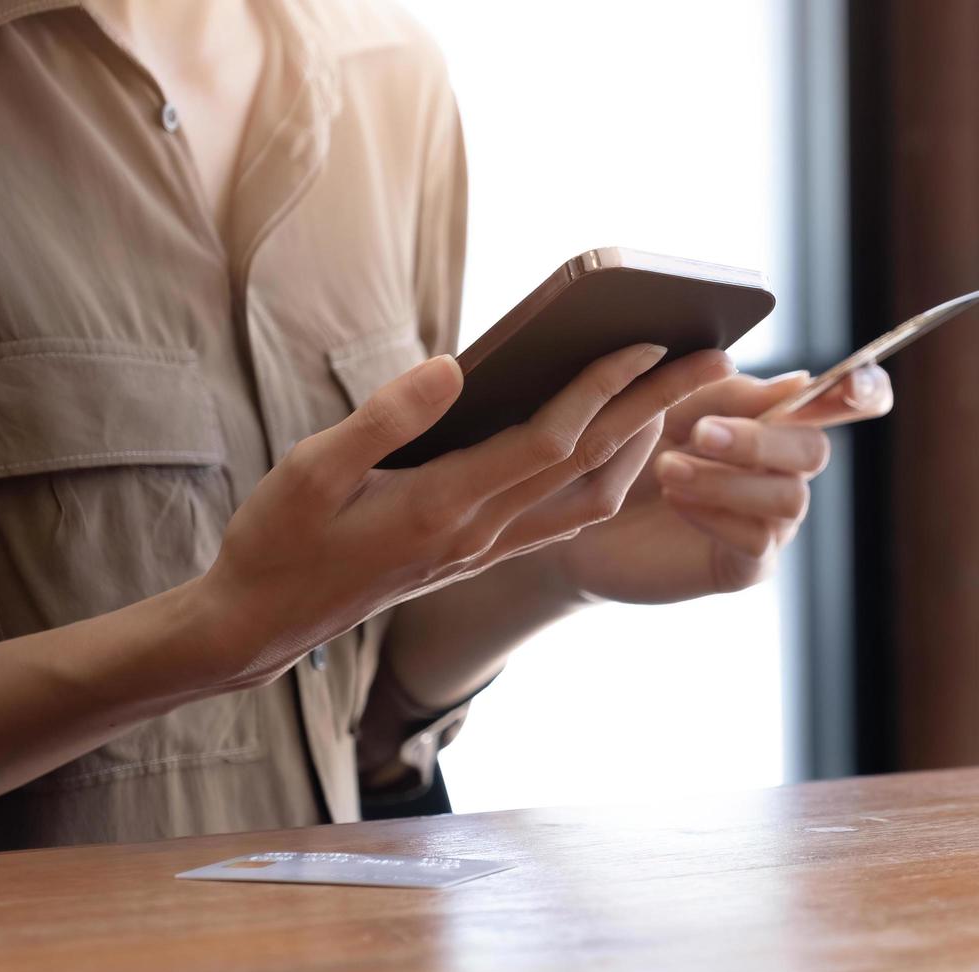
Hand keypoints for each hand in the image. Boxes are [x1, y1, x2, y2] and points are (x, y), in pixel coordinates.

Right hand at [184, 344, 734, 691]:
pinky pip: (567, 514)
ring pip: (593, 495)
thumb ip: (383, 420)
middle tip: (716, 359)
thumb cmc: (279, 541)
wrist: (262, 623)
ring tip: (680, 389)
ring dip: (645, 442)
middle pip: (594, 462)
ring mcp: (488, 549)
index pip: (550, 441)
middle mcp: (482, 532)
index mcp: (444, 506)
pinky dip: (608, 473)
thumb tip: (454, 367)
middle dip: (658, 406)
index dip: (602, 389)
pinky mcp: (482, 554)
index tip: (647, 340)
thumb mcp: (309, 470)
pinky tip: (618, 437)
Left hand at [552, 365, 892, 603]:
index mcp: (778, 418)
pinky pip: (757, 540)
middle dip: (761, 440)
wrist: (579, 506)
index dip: (865, 391)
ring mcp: (771, 521)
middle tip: (701, 432)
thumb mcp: (675, 402)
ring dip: (727, 479)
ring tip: (667, 469)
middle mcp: (785, 470)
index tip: (853, 386)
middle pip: (814, 451)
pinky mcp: (746, 564)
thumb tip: (800, 381)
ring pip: (789, 499)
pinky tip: (676, 499)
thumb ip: (731, 391)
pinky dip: (717, 514)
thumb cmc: (632, 443)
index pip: (848, 402)